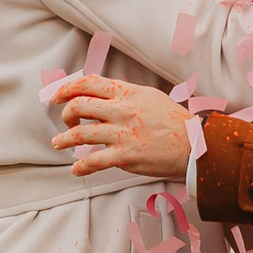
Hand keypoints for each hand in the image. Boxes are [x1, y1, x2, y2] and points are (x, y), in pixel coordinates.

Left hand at [49, 75, 191, 179]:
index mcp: (127, 93)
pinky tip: (76, 169)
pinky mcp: (125, 156)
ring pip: (80, 133)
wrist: (194, 144)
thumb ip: (125, 94)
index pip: (89, 83)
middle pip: (79, 105)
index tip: (58, 95)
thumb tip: (102, 94)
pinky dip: (80, 166)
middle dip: (66, 113)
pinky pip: (94, 161)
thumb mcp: (149, 96)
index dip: (68, 88)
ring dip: (64, 139)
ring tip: (58, 143)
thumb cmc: (173, 121)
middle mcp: (122, 110)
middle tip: (65, 120)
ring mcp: (123, 134)